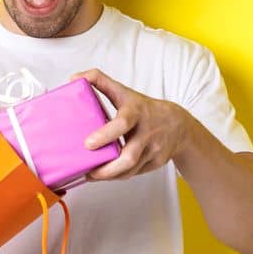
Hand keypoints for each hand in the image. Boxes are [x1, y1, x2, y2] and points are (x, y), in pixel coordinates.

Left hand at [71, 68, 194, 180]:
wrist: (177, 124)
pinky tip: (107, 174)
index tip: (88, 144)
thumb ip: (100, 81)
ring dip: (109, 175)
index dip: (105, 135)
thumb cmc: (144, 108)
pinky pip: (135, 173)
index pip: (123, 123)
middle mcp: (146, 132)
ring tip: (92, 175)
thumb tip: (75, 78)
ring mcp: (153, 149)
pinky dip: (119, 176)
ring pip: (130, 169)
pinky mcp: (156, 162)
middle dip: (106, 168)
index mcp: (136, 112)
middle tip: (88, 171)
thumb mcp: (124, 92)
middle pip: (129, 156)